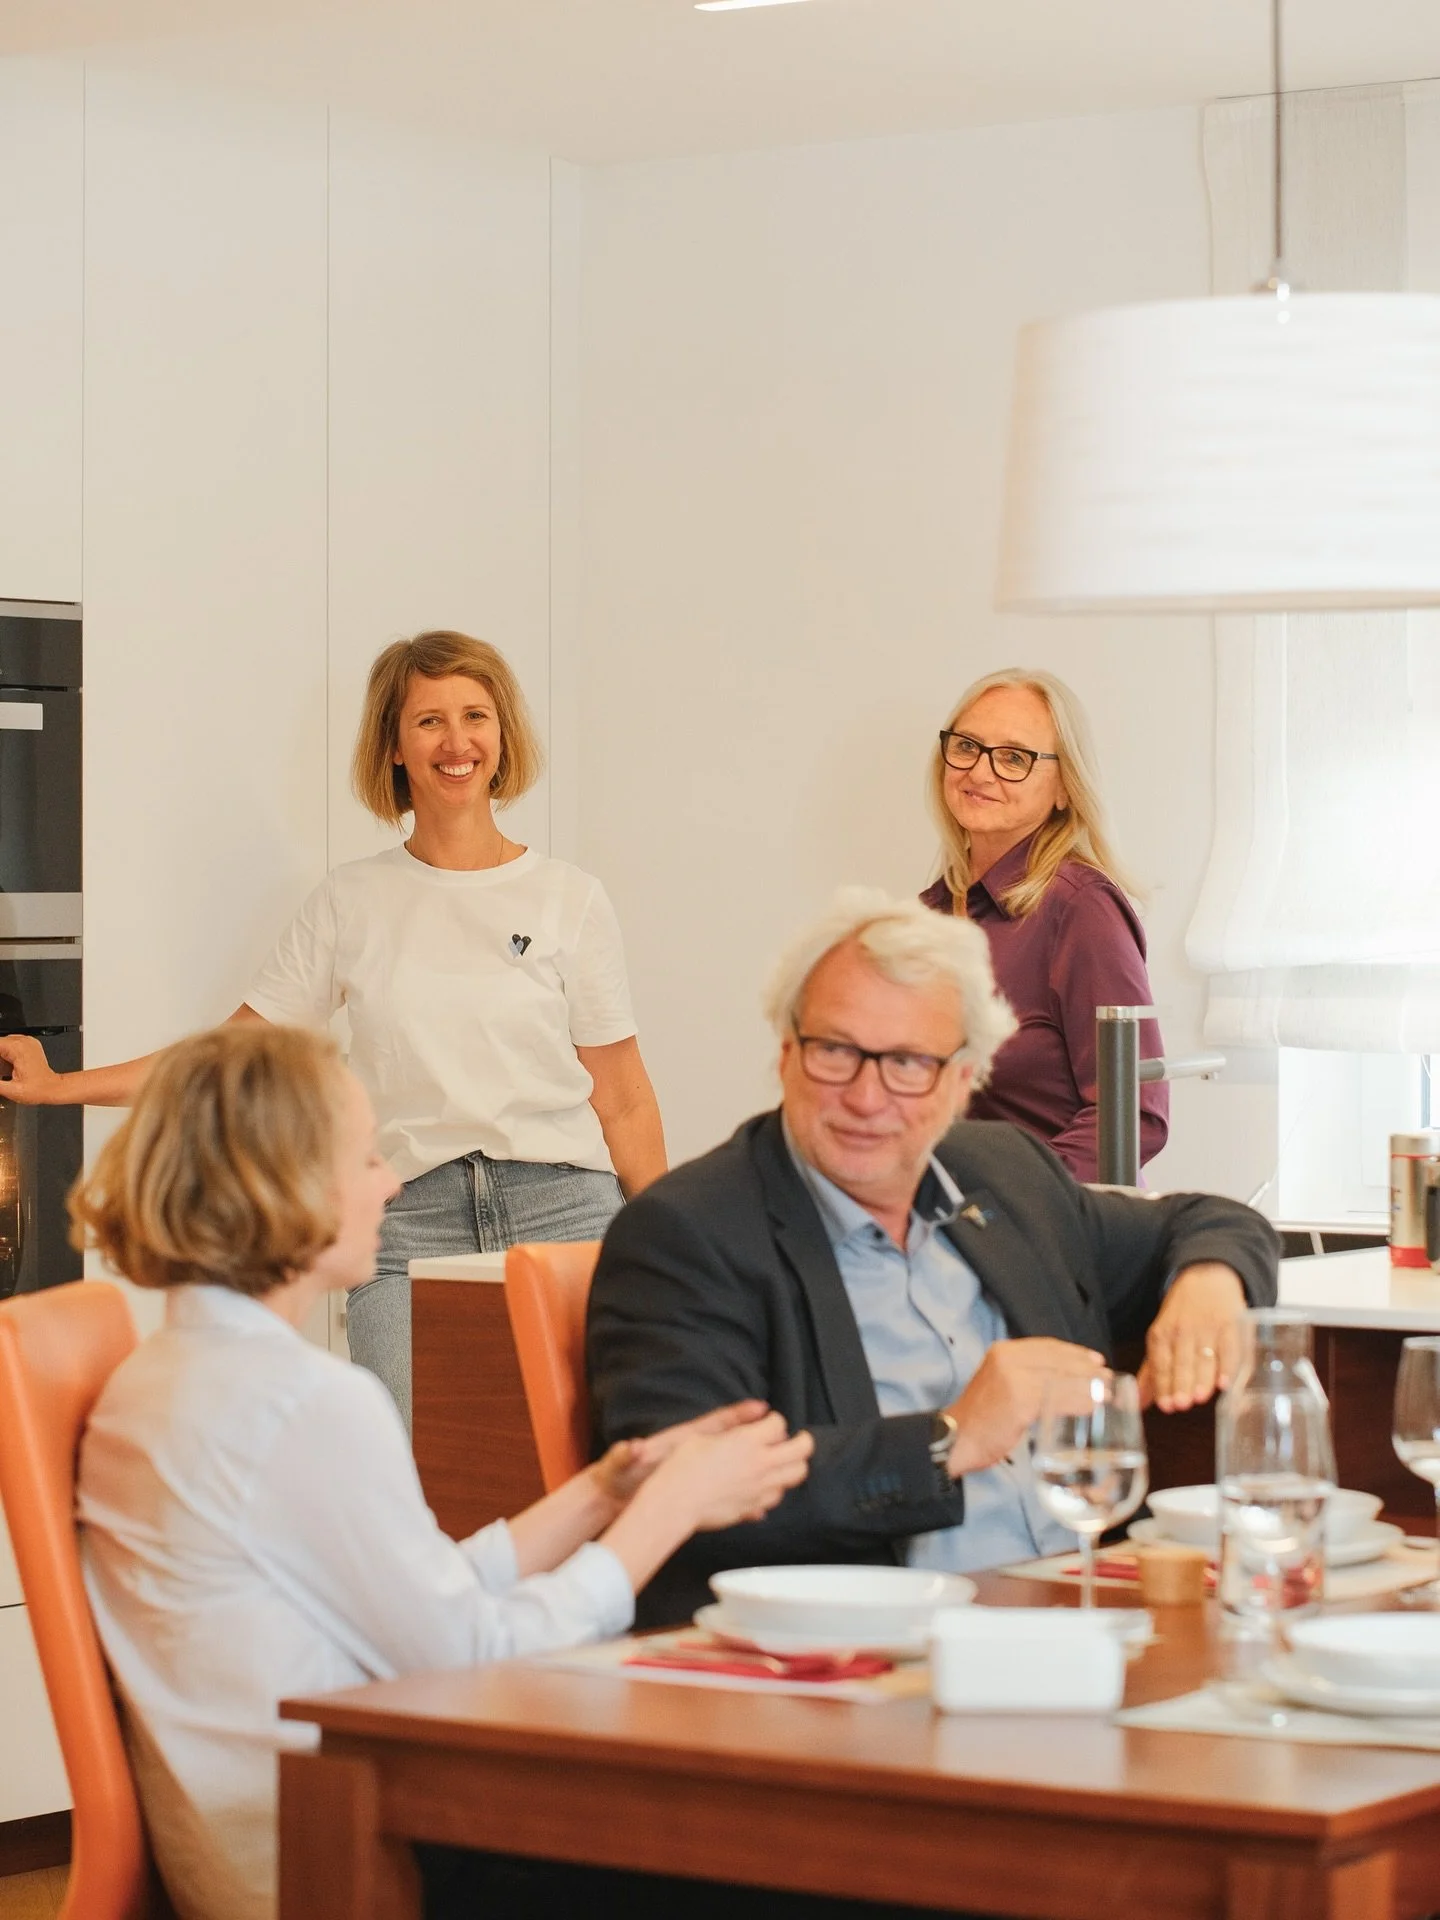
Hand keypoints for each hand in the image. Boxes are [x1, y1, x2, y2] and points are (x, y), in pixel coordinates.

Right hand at [0, 1035, 62, 1105]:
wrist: (53, 1088)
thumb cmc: (38, 1089)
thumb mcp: (11, 1090)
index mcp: (17, 1048)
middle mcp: (23, 1042)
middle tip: (2, 1072)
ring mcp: (27, 1042)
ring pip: (3, 1044)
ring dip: (0, 1057)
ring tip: (5, 1071)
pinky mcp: (29, 1046)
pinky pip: (10, 1046)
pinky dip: (5, 1055)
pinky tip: (6, 1068)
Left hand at [591, 1400, 770, 1505]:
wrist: (613, 1492)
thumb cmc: (618, 1474)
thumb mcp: (623, 1463)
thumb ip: (628, 1454)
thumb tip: (632, 1450)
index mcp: (678, 1440)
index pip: (713, 1424)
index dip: (738, 1415)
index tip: (761, 1409)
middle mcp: (694, 1452)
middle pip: (733, 1441)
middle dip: (760, 1438)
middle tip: (786, 1434)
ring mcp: (699, 1468)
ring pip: (736, 1464)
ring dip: (758, 1465)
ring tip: (786, 1468)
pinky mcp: (697, 1486)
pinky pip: (727, 1487)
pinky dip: (744, 1494)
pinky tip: (764, 1505)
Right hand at [650, 1410, 812, 1531]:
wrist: (674, 1503)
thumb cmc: (681, 1465)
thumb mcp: (702, 1433)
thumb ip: (733, 1421)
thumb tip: (759, 1409)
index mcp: (747, 1441)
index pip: (778, 1424)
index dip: (775, 1420)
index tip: (769, 1422)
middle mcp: (760, 1464)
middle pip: (801, 1450)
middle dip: (803, 1441)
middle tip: (798, 1439)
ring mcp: (759, 1488)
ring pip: (795, 1475)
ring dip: (793, 1465)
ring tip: (784, 1461)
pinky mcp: (752, 1507)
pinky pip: (776, 1496)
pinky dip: (777, 1487)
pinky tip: (766, 1484)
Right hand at [945, 1338, 1105, 1477]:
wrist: (953, 1440)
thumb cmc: (981, 1419)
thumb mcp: (1000, 1385)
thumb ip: (1025, 1378)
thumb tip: (1064, 1381)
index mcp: (1003, 1351)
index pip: (1047, 1346)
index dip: (1075, 1352)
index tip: (1096, 1360)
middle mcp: (1007, 1357)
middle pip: (1057, 1360)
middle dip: (1087, 1369)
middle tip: (1109, 1380)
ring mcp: (1013, 1377)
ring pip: (1060, 1378)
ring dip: (1088, 1386)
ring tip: (1106, 1394)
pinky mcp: (1018, 1399)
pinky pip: (1056, 1398)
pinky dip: (1078, 1401)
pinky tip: (1092, 1406)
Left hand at [1139, 1262, 1246, 1411]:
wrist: (1208, 1279)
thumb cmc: (1182, 1317)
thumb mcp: (1163, 1338)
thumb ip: (1153, 1373)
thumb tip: (1138, 1406)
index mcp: (1161, 1334)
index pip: (1161, 1363)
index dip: (1163, 1385)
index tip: (1166, 1406)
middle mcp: (1182, 1330)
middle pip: (1181, 1362)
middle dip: (1181, 1383)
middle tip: (1181, 1404)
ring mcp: (1207, 1327)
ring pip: (1204, 1357)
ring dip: (1202, 1378)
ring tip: (1200, 1397)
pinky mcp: (1230, 1325)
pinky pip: (1229, 1349)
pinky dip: (1227, 1367)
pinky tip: (1225, 1383)